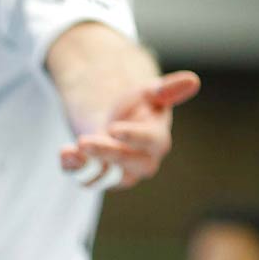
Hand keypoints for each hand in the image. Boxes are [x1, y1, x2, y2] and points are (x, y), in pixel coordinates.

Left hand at [60, 70, 199, 190]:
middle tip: (85, 141)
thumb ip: (166, 90)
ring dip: (88, 166)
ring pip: (107, 177)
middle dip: (107, 153)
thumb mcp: (149, 93)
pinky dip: (73, 168)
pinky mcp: (99, 176)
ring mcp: (119, 172)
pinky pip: (86, 178)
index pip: (152, 142)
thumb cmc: (138, 105)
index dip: (134, 137)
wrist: (115, 117)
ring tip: (71, 149)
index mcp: (157, 139)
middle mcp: (141, 161)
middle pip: (129, 163)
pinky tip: (65, 152)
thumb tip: (193, 81)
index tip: (114, 128)